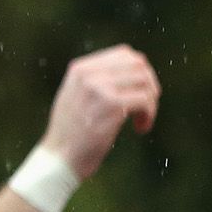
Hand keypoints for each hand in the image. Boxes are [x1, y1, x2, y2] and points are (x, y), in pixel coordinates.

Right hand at [38, 46, 160, 181]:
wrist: (60, 158)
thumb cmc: (71, 134)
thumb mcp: (76, 97)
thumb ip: (96, 81)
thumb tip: (131, 71)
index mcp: (81, 68)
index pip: (125, 53)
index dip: (141, 73)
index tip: (139, 93)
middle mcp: (89, 74)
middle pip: (139, 65)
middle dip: (150, 87)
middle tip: (145, 109)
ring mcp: (99, 88)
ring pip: (145, 82)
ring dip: (151, 103)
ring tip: (142, 121)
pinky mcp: (111, 106)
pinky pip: (145, 100)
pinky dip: (149, 115)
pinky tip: (140, 129)